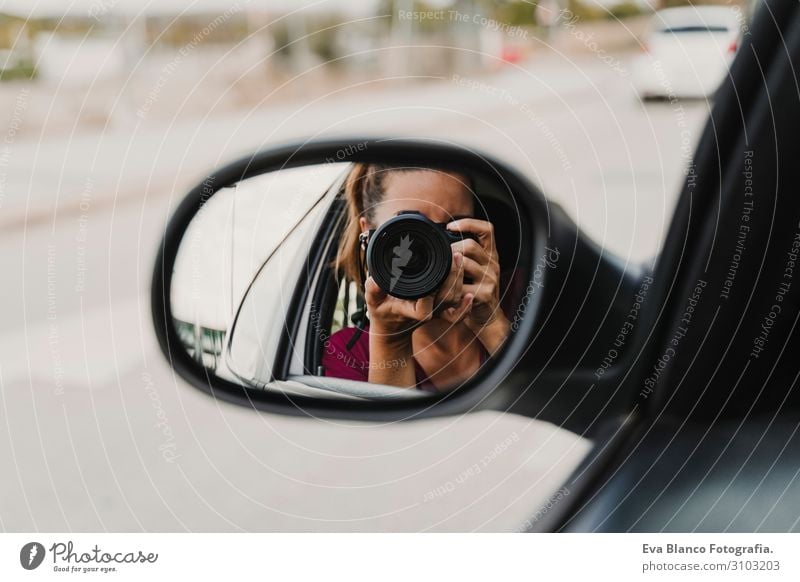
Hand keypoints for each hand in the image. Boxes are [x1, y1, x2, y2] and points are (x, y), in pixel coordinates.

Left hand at [445, 218, 509, 352]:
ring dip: (446, 269)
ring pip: (463, 264)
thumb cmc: (475, 292)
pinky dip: (448, 289)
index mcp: (490, 255)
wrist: (487, 318)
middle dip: (450, 249)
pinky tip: (442, 292)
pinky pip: (461, 286)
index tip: (450, 226)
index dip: (469, 223)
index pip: (487, 229)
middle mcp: (492, 264)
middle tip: (438, 258)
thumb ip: (465, 255)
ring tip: (437, 275)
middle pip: (470, 245)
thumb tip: (441, 238)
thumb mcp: (474, 270)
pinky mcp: (484, 294)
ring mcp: (490, 279)